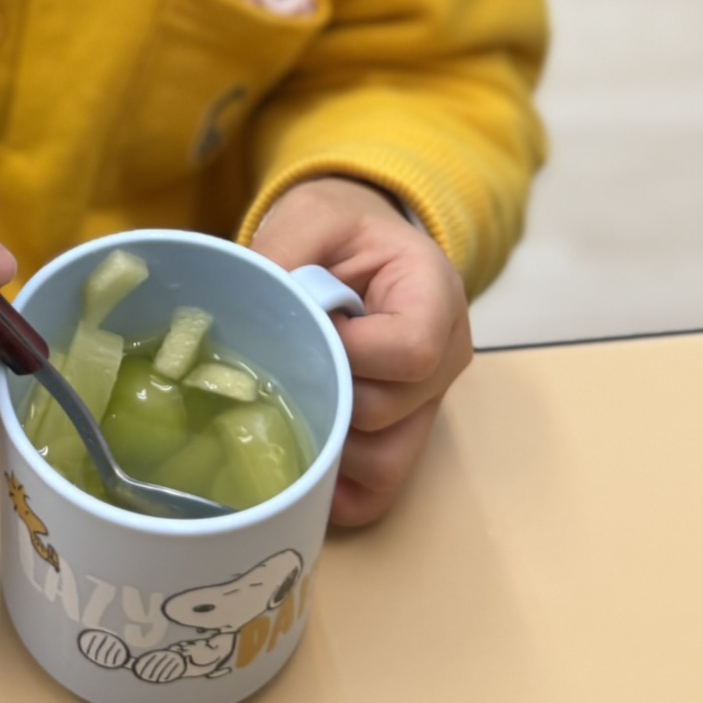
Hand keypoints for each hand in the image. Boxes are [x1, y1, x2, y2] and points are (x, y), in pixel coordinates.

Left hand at [251, 177, 471, 527]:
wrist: (354, 240)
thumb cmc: (339, 225)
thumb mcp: (311, 215)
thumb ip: (286, 254)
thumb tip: (257, 310)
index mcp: (434, 295)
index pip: (410, 351)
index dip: (350, 352)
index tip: (310, 328)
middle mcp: (445, 356)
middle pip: (390, 410)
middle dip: (326, 393)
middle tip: (283, 365)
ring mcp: (427, 401)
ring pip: (387, 460)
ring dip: (328, 444)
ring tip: (288, 402)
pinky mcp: (403, 430)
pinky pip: (381, 486)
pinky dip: (338, 485)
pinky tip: (300, 457)